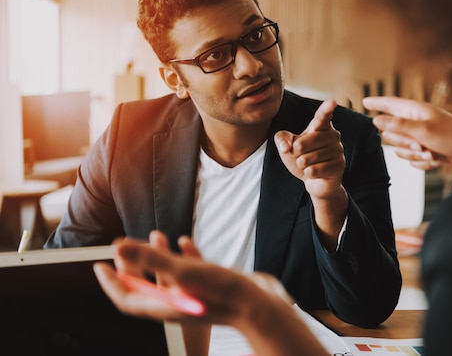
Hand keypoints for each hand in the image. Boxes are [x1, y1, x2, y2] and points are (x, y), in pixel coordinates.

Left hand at [92, 232, 327, 355]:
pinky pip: (193, 273)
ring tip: (157, 235)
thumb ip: (150, 259)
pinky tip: (185, 241)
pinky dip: (186, 256)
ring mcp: (195, 297)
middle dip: (134, 266)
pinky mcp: (211, 289)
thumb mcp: (182, 272)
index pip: (127, 298)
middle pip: (147, 287)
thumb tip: (117, 248)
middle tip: (124, 247)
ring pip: (169, 277)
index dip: (111, 283)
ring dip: (160, 257)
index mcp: (164, 306)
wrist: (260, 308)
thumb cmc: (221, 292)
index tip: (99, 266)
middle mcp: (177, 304)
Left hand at [274, 100, 348, 248]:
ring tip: (310, 164)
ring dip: (302, 165)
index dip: (326, 109)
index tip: (332, 102)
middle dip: (295, 154)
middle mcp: (333, 135)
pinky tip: (315, 172)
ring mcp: (338, 151)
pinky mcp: (339, 166)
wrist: (315, 180)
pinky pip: (313, 170)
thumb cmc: (302, 157)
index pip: (322, 117)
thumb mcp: (288, 146)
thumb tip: (287, 146)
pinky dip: (308, 174)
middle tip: (302, 156)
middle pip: (301, 144)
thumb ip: (281, 138)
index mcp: (321, 126)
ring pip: (306, 159)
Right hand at [363, 96, 451, 172]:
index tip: (364, 101)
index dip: (376, 103)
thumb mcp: (422, 129)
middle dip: (403, 144)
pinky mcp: (425, 150)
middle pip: (391, 134)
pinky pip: (412, 160)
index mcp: (414, 111)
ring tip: (431, 153)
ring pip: (401, 150)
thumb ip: (397, 125)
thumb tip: (376, 120)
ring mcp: (420, 137)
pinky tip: (435, 160)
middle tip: (419, 144)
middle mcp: (415, 123)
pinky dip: (422, 163)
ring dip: (415, 155)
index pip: (389, 104)